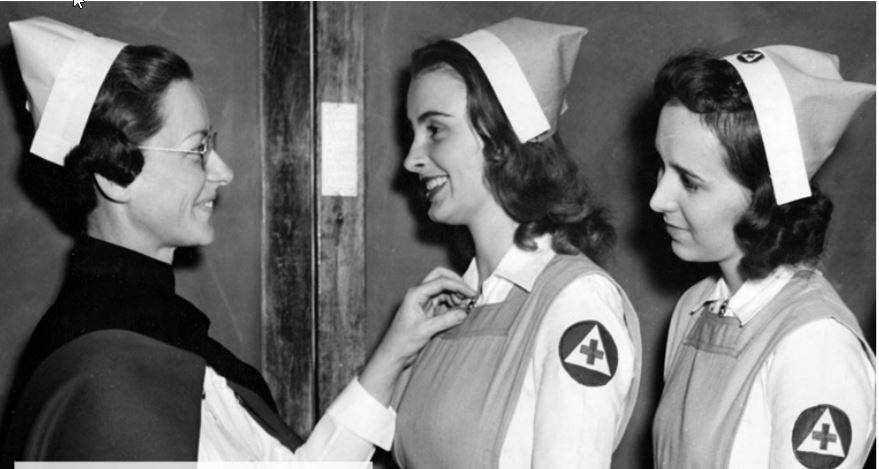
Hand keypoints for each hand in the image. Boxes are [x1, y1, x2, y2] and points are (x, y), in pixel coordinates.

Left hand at [359, 267, 475, 404]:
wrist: (394, 353)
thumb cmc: (403, 341)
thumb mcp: (425, 330)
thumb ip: (446, 320)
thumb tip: (465, 312)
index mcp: (416, 294)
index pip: (441, 281)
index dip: (459, 286)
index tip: (472, 294)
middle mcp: (420, 294)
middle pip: (441, 278)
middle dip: (457, 284)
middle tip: (470, 296)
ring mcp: (424, 301)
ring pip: (444, 290)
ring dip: (456, 296)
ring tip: (466, 308)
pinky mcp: (428, 310)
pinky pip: (443, 302)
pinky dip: (453, 304)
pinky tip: (459, 312)